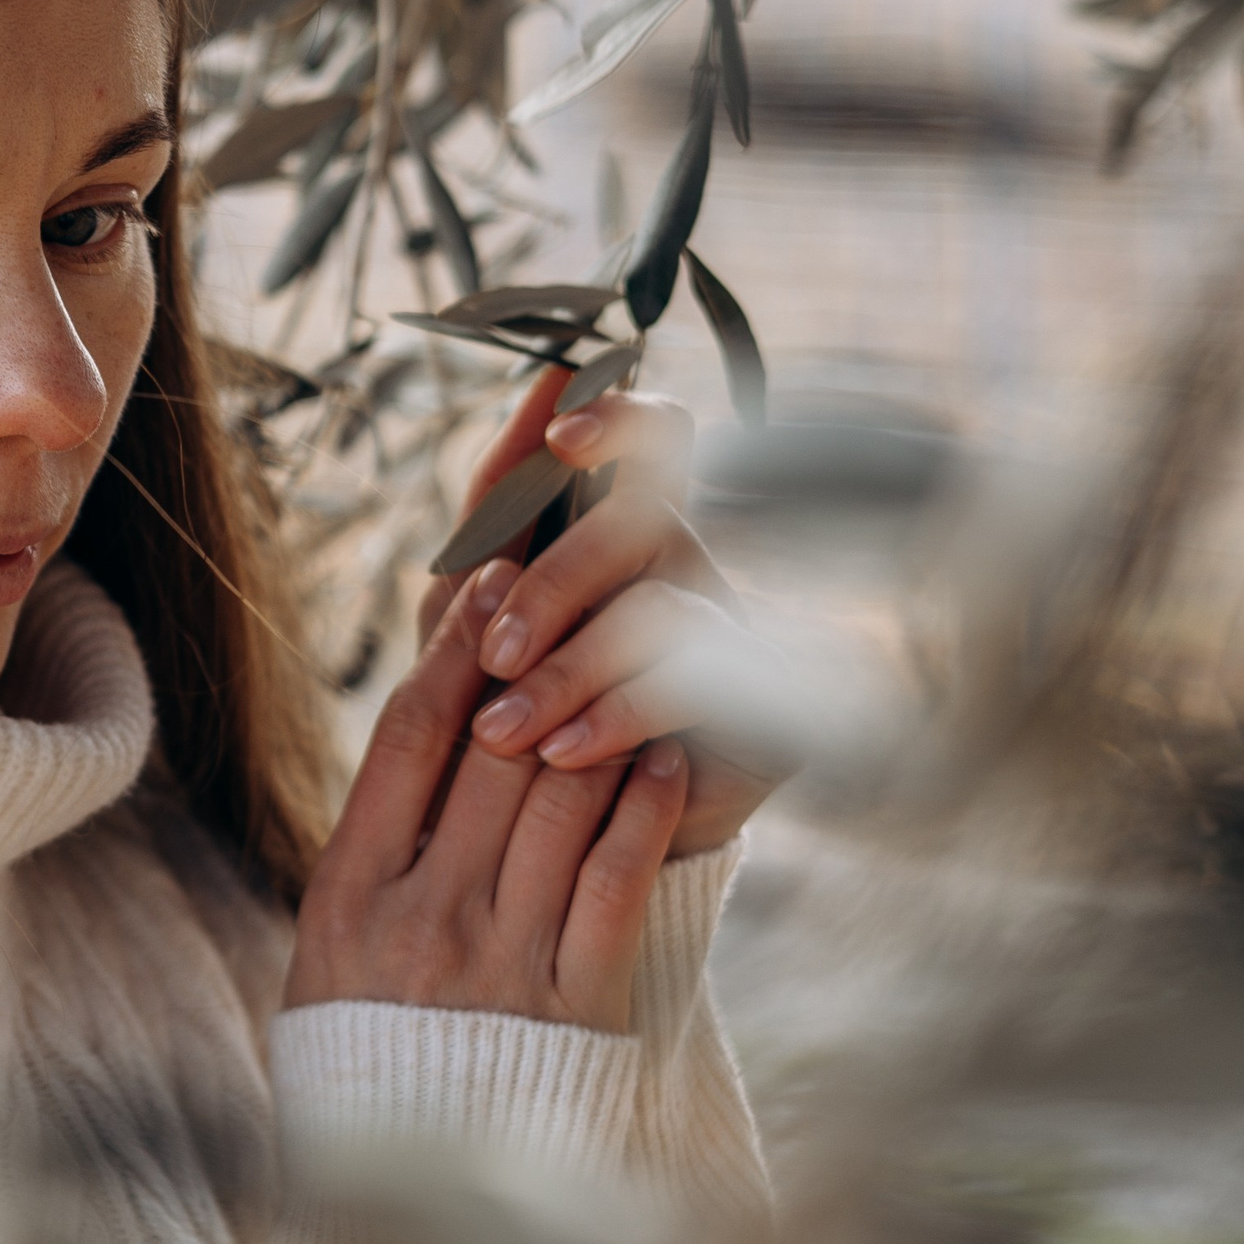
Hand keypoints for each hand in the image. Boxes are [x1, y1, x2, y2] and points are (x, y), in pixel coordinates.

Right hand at [286, 566, 688, 1034]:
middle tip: (578, 581)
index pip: (405, 741)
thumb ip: (368, 860)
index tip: (485, 580)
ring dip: (601, 720)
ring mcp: (500, 962)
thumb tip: (415, 742)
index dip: (452, 651)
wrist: (408, 1206)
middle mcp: (422, 919)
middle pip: (490, 753)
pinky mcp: (573, 1008)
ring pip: (559, 803)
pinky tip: (659, 765)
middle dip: (537, 655)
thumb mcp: (326, 960)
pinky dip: (641, 815)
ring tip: (633, 659)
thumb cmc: (367, 1064)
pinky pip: (615, 884)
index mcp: (347, 899)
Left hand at [419, 369, 787, 859]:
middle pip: (651, 520)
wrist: (548, 858)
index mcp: (628, 535)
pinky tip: (561, 752)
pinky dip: (614, 716)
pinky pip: (696, 689)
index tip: (560, 434)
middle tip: (496, 651)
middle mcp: (694, 571)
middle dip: (559, 580)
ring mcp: (739, 639)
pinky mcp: (769, 714)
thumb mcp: (474, 620)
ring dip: (571, 668)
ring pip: (663, 609)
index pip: (661, 440)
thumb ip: (494, 513)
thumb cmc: (508, 718)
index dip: (625, 420)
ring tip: (502, 729)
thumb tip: (539, 385)